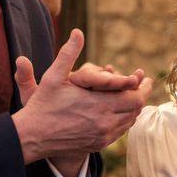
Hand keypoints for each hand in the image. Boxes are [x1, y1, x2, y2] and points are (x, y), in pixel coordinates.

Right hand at [13, 29, 152, 163]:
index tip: (144, 77)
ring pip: (129, 121)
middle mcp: (104, 123)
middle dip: (141, 95)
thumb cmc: (42, 105)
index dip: (143, 87)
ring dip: (133, 108)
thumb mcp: (53, 76)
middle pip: (136, 109)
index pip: (135, 97)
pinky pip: (120, 132)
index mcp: (99, 105)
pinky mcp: (98, 145)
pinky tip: (120, 112)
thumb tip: (77, 32)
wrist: (32, 137)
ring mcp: (102, 136)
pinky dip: (124, 120)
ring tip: (132, 96)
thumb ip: (68, 54)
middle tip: (143, 85)